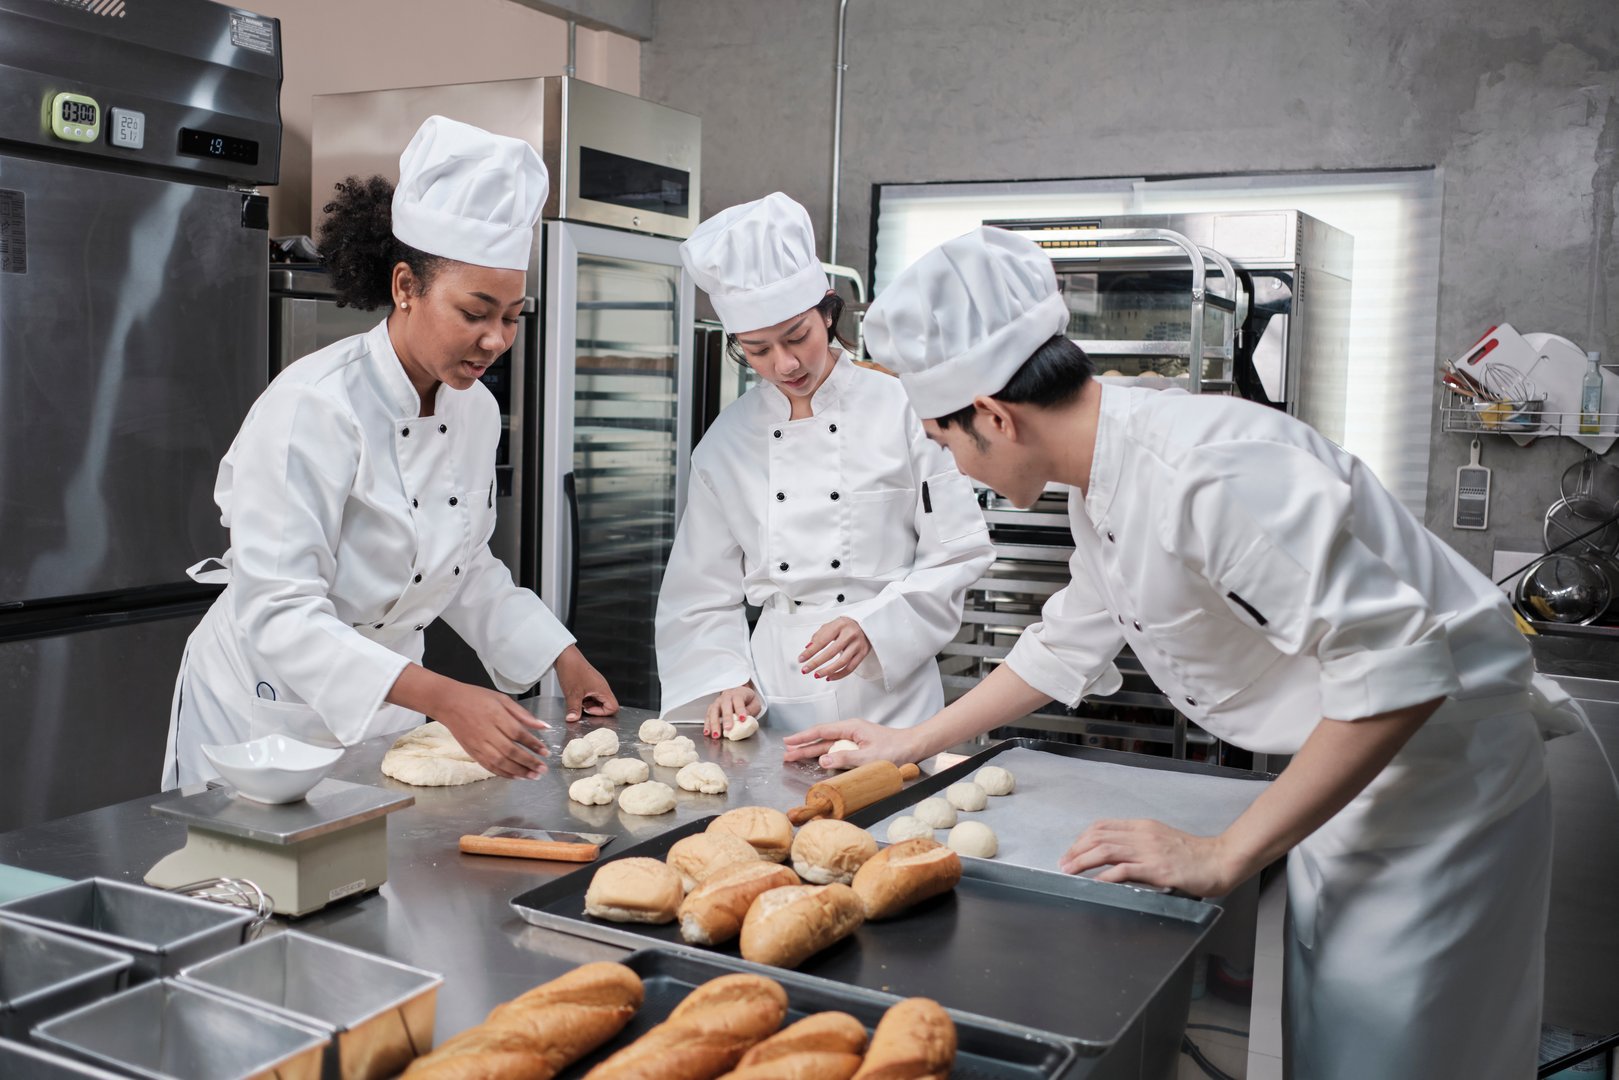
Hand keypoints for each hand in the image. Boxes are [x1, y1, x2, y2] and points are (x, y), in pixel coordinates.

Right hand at [432, 683, 550, 779]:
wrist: (448, 703)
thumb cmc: (476, 698)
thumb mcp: (502, 699)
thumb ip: (523, 714)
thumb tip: (543, 726)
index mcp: (496, 716)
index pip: (518, 733)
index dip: (533, 744)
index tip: (546, 752)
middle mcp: (487, 732)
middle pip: (511, 751)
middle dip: (529, 762)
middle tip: (543, 769)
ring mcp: (478, 744)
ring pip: (500, 762)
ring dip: (518, 771)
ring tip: (533, 776)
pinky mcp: (472, 752)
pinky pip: (488, 766)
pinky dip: (503, 773)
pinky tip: (516, 776)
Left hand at [554, 645, 617, 722]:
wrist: (564, 655)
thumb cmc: (572, 669)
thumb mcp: (572, 693)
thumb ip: (574, 709)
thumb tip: (572, 719)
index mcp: (603, 689)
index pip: (613, 707)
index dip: (601, 712)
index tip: (587, 709)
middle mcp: (602, 687)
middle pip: (606, 705)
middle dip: (594, 709)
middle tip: (581, 706)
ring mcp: (596, 684)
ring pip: (597, 700)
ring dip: (588, 704)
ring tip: (577, 700)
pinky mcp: (589, 683)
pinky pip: (591, 695)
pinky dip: (584, 699)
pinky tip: (575, 696)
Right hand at [704, 683, 762, 738]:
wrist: (738, 692)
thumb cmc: (747, 699)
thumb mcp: (754, 703)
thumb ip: (751, 711)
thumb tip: (744, 720)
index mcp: (738, 694)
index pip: (739, 701)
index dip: (740, 710)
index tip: (742, 719)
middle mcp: (726, 697)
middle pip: (725, 706)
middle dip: (726, 718)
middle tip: (728, 728)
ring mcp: (718, 702)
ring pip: (714, 711)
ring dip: (714, 723)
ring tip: (716, 734)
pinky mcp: (712, 708)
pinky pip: (708, 715)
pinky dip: (707, 724)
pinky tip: (707, 732)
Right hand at [781, 718, 916, 768]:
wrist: (913, 747)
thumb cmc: (896, 749)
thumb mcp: (870, 756)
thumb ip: (845, 758)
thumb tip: (822, 760)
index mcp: (851, 728)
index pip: (821, 731)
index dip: (803, 738)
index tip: (788, 742)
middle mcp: (850, 731)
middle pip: (821, 738)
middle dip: (803, 746)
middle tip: (786, 754)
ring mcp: (854, 738)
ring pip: (827, 744)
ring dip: (811, 751)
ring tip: (795, 756)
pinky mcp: (858, 746)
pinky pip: (836, 749)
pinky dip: (824, 754)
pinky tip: (817, 759)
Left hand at [797, 617, 870, 681]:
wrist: (865, 624)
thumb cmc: (845, 626)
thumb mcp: (831, 625)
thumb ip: (819, 636)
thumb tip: (808, 649)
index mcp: (840, 625)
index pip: (822, 640)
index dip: (810, 651)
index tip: (801, 659)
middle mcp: (850, 634)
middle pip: (831, 652)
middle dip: (816, 663)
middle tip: (806, 669)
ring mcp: (857, 645)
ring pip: (842, 662)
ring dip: (827, 671)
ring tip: (817, 675)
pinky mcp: (862, 653)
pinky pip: (850, 668)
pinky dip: (839, 675)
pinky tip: (829, 676)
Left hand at [1058, 819, 1242, 897]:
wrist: (1220, 860)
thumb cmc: (1193, 855)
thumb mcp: (1161, 841)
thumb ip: (1140, 844)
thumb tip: (1115, 857)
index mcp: (1143, 827)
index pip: (1103, 826)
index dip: (1082, 838)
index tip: (1072, 851)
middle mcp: (1142, 835)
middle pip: (1098, 837)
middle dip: (1076, 850)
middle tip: (1063, 863)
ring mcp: (1149, 851)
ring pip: (1105, 850)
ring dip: (1082, 861)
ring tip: (1070, 871)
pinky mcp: (1157, 869)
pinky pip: (1123, 870)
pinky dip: (1105, 877)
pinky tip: (1094, 883)